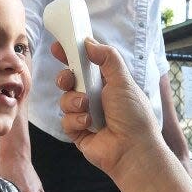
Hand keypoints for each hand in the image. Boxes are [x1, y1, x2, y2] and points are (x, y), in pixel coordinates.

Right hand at [53, 39, 165, 180]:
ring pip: (65, 100)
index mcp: (107, 82)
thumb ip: (107, 58)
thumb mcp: (123, 80)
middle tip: (70, 79)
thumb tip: (88, 42)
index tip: (58, 48)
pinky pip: (66, 121)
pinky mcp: (78, 132)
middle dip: (66, 78)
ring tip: (87, 106)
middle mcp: (95, 97)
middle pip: (69, 80)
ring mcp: (85, 115)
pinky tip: (89, 124)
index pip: (85, 64)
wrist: (133, 149)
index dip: (71, 55)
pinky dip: (76, 120)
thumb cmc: (134, 114)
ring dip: (74, 101)